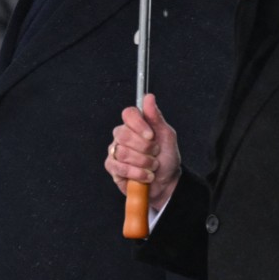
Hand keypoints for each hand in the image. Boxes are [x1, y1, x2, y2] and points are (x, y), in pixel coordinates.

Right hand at [104, 93, 181, 210]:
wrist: (166, 182)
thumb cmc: (166, 157)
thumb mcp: (166, 135)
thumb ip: (156, 117)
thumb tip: (149, 97)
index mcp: (136, 124)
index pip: (128, 114)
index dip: (138, 124)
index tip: (151, 135)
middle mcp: (122, 135)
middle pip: (124, 134)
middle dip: (144, 148)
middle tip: (155, 153)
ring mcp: (115, 150)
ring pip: (122, 152)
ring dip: (143, 162)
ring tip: (152, 166)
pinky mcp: (112, 167)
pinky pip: (119, 167)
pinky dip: (136, 173)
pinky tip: (145, 175)